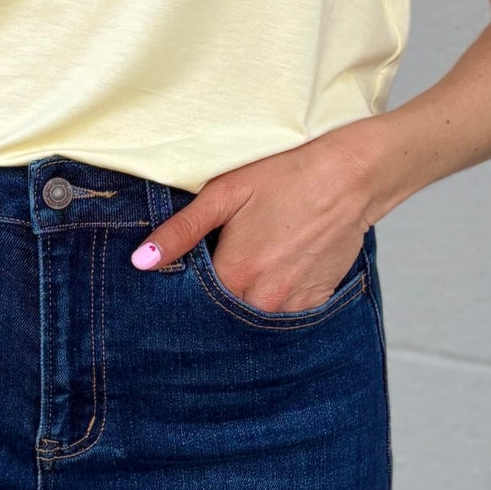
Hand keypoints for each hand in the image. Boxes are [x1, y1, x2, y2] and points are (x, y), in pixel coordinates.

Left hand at [129, 124, 384, 311]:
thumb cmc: (286, 176)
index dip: (190, 284)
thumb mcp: (225, 194)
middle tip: (230, 257)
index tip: (195, 268)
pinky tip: (280, 266)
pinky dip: (276, 297)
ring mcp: (292, 304)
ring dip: (247, 296)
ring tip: (257, 259)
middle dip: (219, 293)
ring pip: (254, 314)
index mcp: (233, 274)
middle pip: (225, 310)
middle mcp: (261, 298)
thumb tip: (140, 262)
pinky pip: (285, 313)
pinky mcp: (315, 302)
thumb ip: (181, 231)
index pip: (194, 299)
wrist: (350, 176)